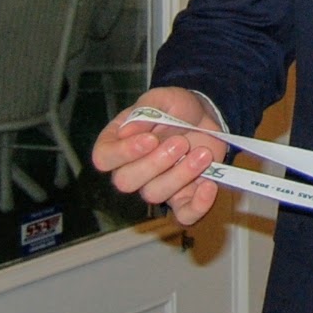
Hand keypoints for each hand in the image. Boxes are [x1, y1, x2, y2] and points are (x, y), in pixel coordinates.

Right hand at [91, 86, 226, 227]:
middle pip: (126, 181)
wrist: (206, 116)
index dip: (123, 153)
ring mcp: (156, 185)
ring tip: (203, 153)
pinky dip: (197, 206)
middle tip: (180, 143)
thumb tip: (127, 131)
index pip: (104, 158)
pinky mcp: (182, 196)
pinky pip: (183, 215)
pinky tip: (209, 185)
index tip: (150, 139)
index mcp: (118, 143)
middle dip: (154, 163)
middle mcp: (132, 169)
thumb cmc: (177, 108)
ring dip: (180, 175)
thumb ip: (146, 109)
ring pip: (154, 194)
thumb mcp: (163, 98)